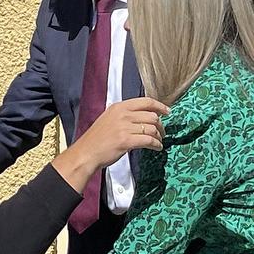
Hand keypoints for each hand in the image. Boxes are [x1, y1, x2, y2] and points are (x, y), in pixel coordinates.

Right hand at [52, 97, 168, 192]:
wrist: (86, 153)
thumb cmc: (97, 139)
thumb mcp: (109, 119)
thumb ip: (124, 115)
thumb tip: (144, 116)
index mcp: (119, 107)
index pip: (146, 101)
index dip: (160, 106)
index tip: (168, 111)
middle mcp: (122, 114)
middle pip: (152, 115)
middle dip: (160, 125)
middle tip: (162, 132)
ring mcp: (124, 127)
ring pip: (152, 128)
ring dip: (159, 136)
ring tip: (159, 141)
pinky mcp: (126, 140)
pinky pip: (149, 140)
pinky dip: (156, 144)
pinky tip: (157, 148)